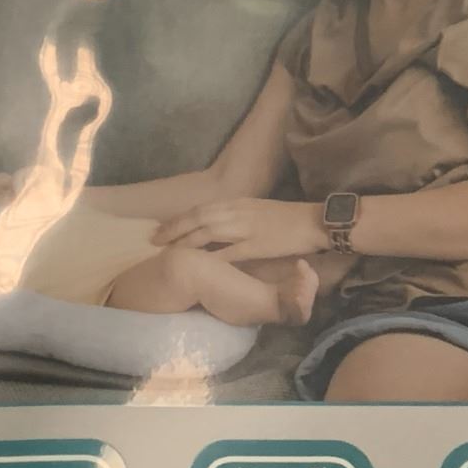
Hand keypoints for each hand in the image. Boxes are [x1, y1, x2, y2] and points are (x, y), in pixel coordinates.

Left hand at [153, 198, 324, 262]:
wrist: (313, 221)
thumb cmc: (287, 218)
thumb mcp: (256, 210)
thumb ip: (236, 216)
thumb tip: (217, 226)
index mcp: (237, 202)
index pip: (201, 209)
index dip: (179, 218)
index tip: (161, 228)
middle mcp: (237, 212)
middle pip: (198, 218)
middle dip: (174, 228)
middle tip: (153, 239)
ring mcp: (246, 227)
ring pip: (207, 232)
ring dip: (185, 242)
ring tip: (168, 252)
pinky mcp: (257, 245)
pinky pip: (229, 252)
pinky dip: (210, 258)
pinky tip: (197, 265)